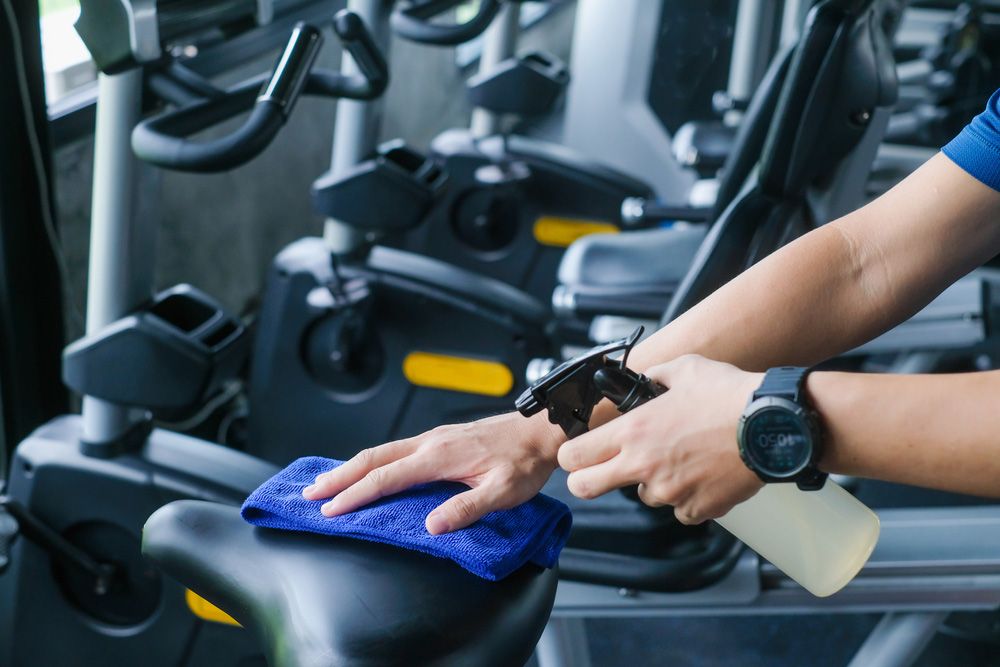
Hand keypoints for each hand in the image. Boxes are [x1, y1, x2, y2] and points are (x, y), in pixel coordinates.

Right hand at [302, 412, 563, 533]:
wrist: (539, 431)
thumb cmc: (523, 461)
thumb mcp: (502, 492)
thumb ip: (467, 509)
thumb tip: (432, 527)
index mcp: (439, 456)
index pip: (386, 477)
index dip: (355, 494)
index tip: (331, 509)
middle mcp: (430, 442)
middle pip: (373, 457)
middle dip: (339, 476)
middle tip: (311, 492)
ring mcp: (433, 438)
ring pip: (382, 450)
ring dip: (352, 467)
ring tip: (329, 482)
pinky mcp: (440, 439)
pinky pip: (396, 448)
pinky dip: (372, 460)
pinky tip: (369, 469)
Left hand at [557, 355, 763, 523]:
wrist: (772, 425)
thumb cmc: (729, 395)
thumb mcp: (682, 369)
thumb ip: (654, 377)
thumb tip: (646, 378)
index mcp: (633, 432)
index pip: (573, 456)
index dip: (571, 456)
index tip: (577, 454)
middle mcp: (643, 465)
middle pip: (585, 488)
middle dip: (587, 480)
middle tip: (602, 471)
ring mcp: (669, 491)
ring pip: (644, 495)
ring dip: (654, 481)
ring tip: (682, 457)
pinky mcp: (697, 508)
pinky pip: (680, 509)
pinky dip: (687, 496)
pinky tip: (703, 472)